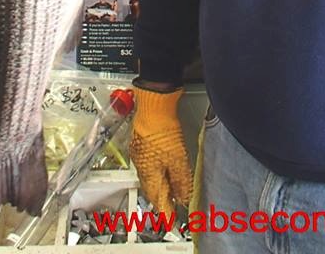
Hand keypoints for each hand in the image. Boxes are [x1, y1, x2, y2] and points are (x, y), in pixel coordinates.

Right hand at [129, 87, 192, 217]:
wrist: (153, 104)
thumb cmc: (162, 129)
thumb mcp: (178, 158)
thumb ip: (181, 180)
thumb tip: (183, 197)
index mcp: (149, 174)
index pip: (157, 200)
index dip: (166, 212)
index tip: (172, 221)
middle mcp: (142, 166)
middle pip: (153, 189)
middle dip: (162, 200)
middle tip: (172, 208)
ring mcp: (141, 154)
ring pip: (151, 176)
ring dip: (161, 185)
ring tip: (170, 192)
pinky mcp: (143, 142)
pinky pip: (150, 164)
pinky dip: (158, 171)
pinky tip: (165, 168)